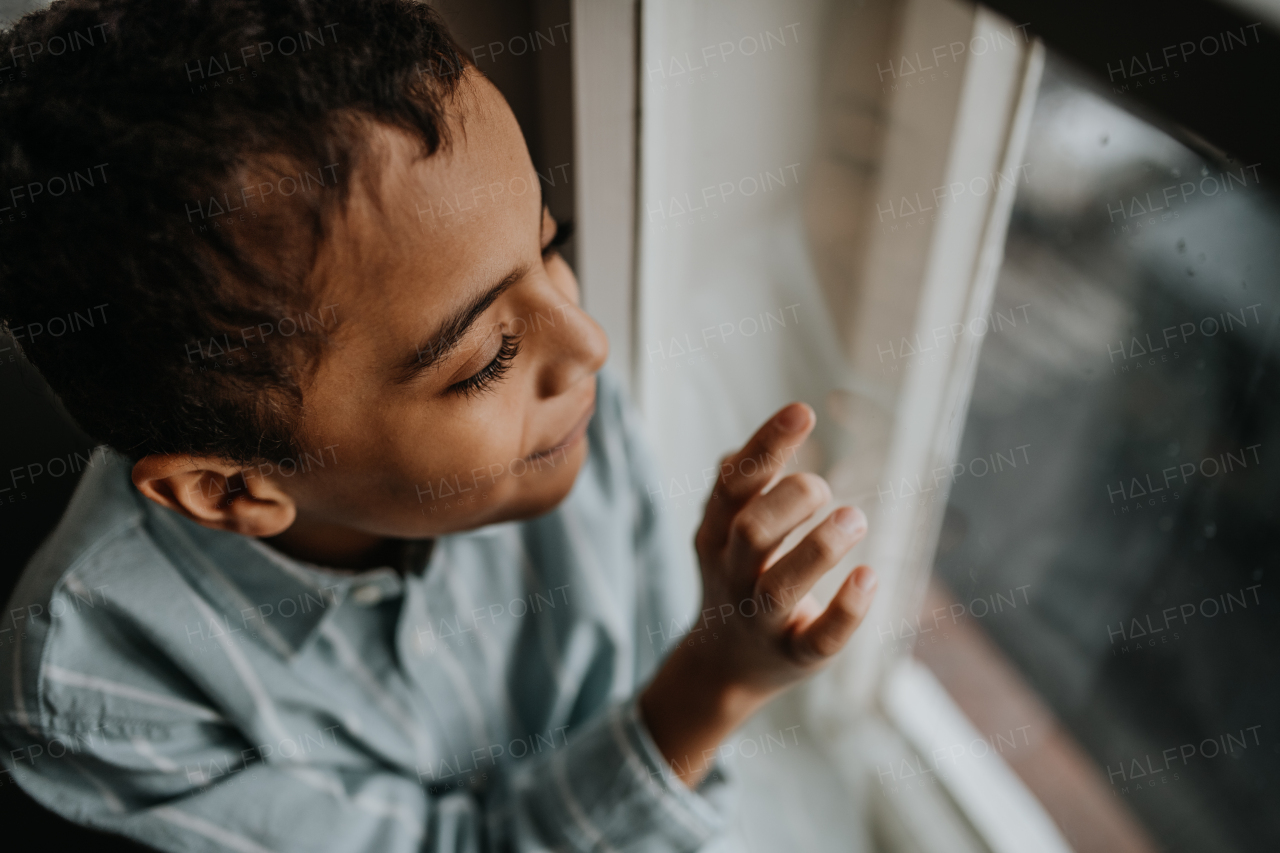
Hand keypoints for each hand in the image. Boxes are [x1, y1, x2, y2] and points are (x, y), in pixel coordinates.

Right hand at [640, 402, 876, 785]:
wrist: (723, 666)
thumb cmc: (737, 577)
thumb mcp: (725, 530)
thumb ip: (746, 484)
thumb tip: (773, 431)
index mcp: (716, 536)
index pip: (733, 484)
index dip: (766, 446)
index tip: (802, 412)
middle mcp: (733, 575)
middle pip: (751, 532)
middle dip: (791, 500)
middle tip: (823, 487)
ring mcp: (762, 619)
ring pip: (781, 586)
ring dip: (821, 547)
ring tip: (855, 518)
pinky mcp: (795, 656)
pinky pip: (820, 638)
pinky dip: (847, 609)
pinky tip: (870, 576)